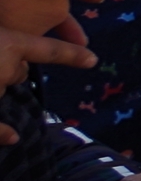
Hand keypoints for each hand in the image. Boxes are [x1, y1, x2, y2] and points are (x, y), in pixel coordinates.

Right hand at [0, 2, 98, 144]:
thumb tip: (16, 61)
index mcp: (4, 42)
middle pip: (19, 72)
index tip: (93, 60)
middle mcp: (1, 67)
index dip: (70, 54)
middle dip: (9, 67)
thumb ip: (4, 43)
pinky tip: (12, 138)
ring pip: (0, 90)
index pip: (45, 49)